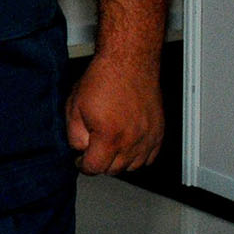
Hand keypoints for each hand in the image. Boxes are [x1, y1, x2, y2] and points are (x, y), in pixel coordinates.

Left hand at [68, 50, 164, 174]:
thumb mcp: (74, 107)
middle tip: (92, 150)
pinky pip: (149, 157)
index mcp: (109, 138)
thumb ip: (75, 135)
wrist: (128, 64)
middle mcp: (132, 142)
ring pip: (133, 166)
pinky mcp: (158, 133)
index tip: (80, 160)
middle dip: (100, 162)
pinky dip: (138, 156)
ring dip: (119, 161)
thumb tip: (80, 149)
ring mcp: (148, 139)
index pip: (95, 168)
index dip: (83, 165)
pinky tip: (127, 145)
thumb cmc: (103, 81)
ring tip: (109, 146)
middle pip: (114, 170)